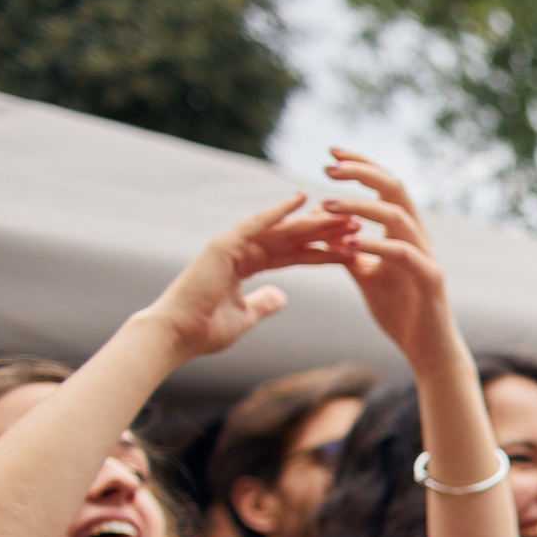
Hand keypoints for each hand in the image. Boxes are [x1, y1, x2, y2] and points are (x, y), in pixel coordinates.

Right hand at [136, 193, 358, 362]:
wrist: (178, 335)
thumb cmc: (206, 330)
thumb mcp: (247, 316)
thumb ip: (265, 303)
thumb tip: (281, 297)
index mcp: (248, 265)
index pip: (294, 255)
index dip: (323, 251)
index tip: (351, 248)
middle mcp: (242, 250)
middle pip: (293, 238)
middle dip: (325, 233)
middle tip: (358, 225)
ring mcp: (232, 245)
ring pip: (282, 230)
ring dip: (313, 222)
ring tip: (344, 215)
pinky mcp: (223, 246)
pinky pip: (255, 226)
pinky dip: (277, 212)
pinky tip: (300, 200)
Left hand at [319, 151, 459, 369]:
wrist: (428, 351)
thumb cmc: (400, 313)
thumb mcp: (366, 276)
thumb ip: (349, 251)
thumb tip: (325, 231)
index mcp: (404, 233)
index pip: (386, 186)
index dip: (361, 165)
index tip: (331, 154)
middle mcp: (419, 237)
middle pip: (395, 188)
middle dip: (361, 173)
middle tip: (327, 168)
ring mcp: (427, 256)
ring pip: (397, 216)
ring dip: (359, 206)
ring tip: (326, 205)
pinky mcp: (430, 279)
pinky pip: (402, 253)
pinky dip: (374, 244)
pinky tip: (348, 243)